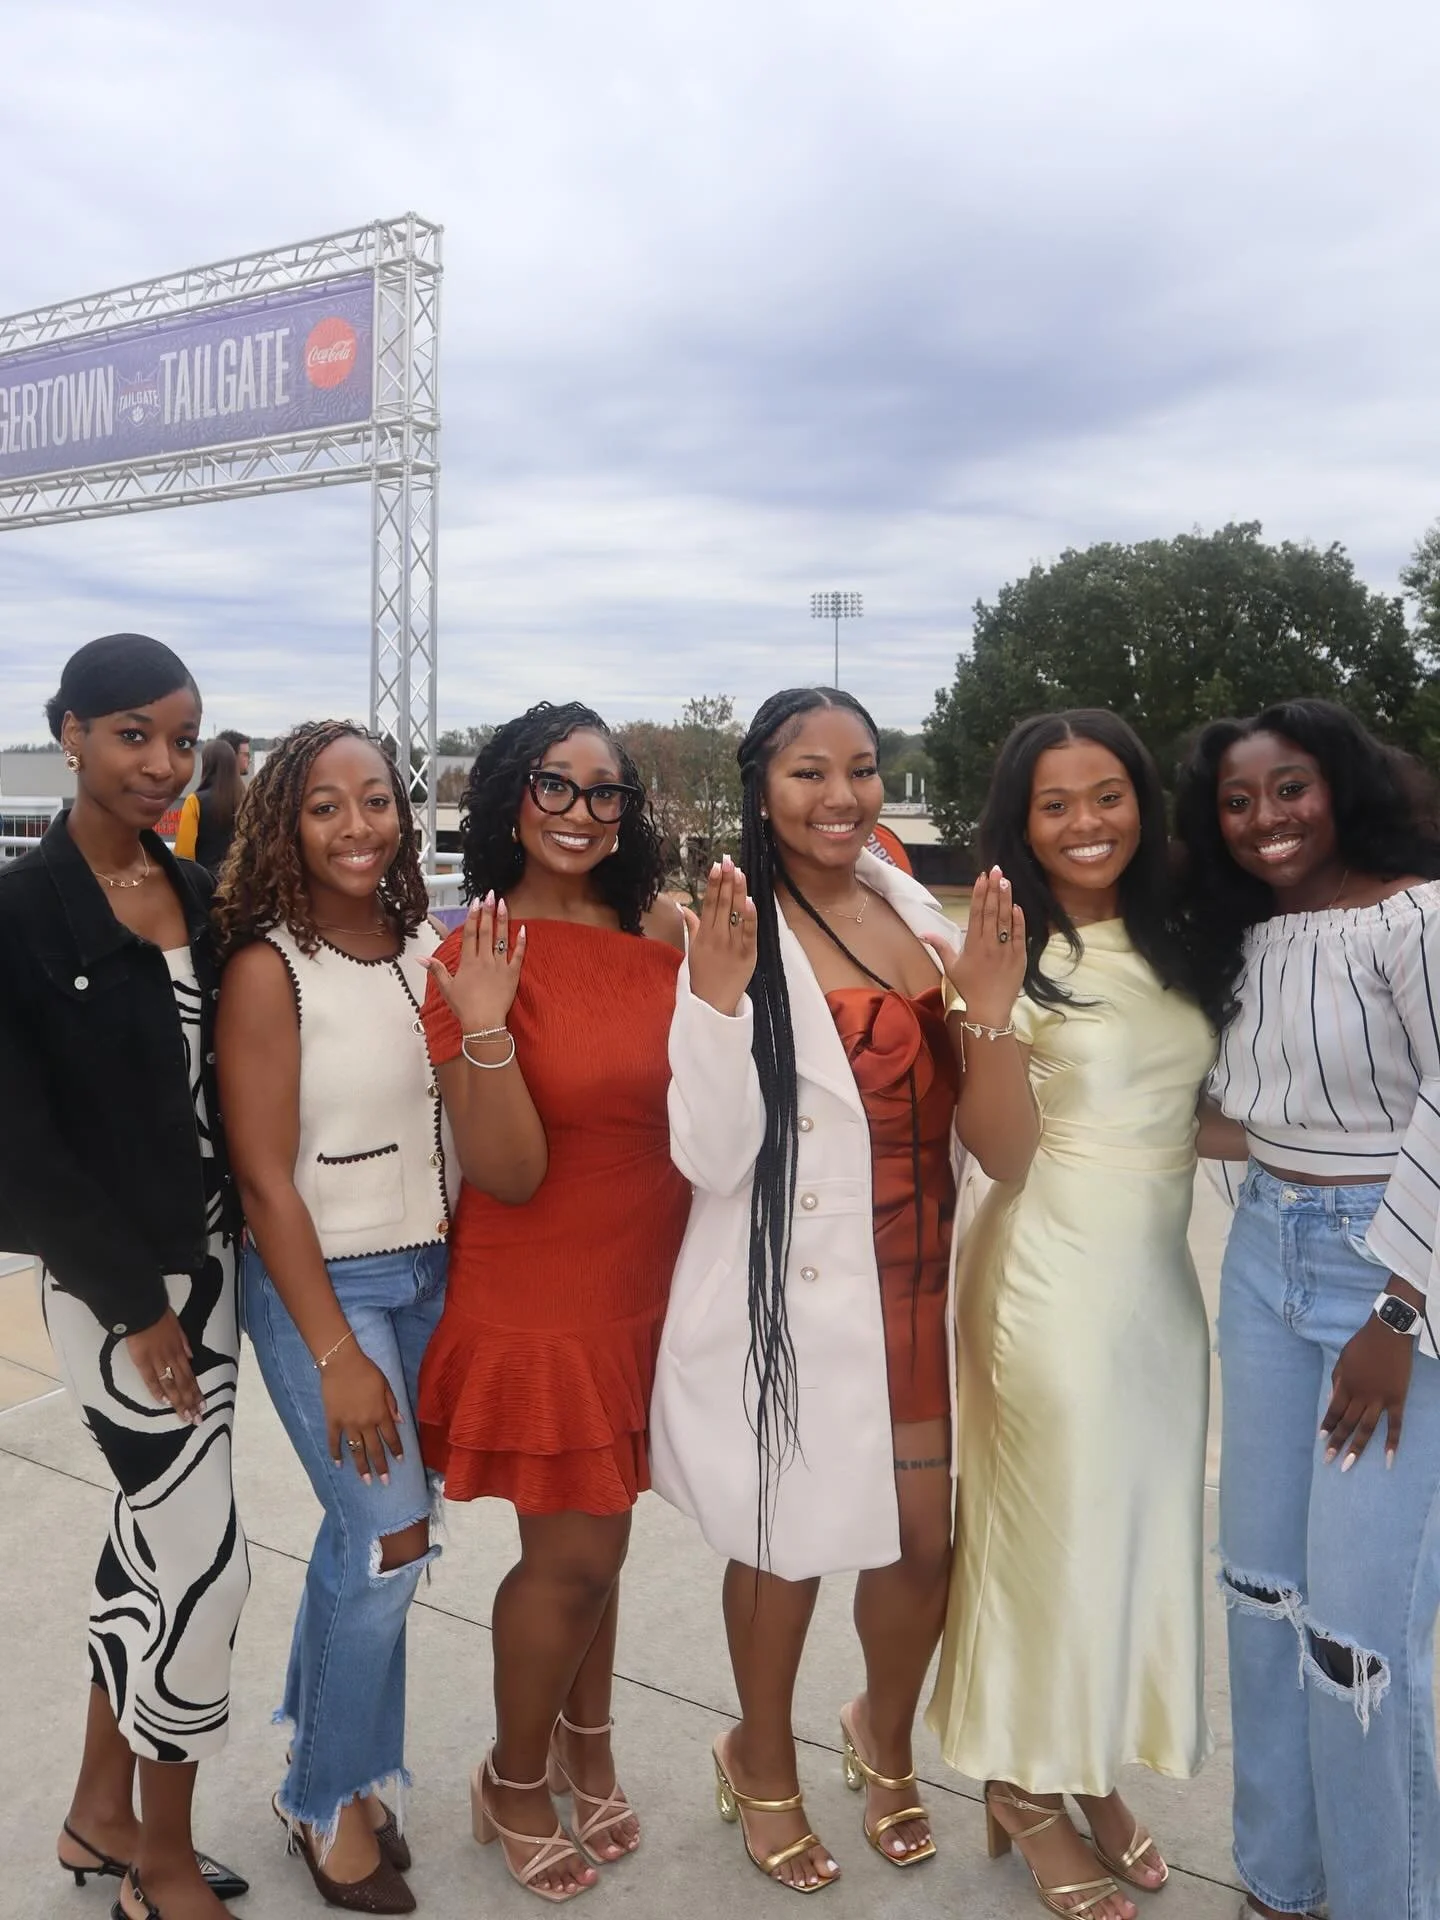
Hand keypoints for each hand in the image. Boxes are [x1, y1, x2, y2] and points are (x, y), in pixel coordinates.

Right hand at [126, 1308, 203, 1423]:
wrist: (145, 1310)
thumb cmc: (159, 1316)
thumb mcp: (178, 1327)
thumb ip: (184, 1343)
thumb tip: (191, 1356)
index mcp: (180, 1351)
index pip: (191, 1377)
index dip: (196, 1392)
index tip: (203, 1406)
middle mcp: (173, 1359)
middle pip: (184, 1385)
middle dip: (191, 1403)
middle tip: (197, 1420)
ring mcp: (158, 1361)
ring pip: (171, 1385)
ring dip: (179, 1402)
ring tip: (185, 1417)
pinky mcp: (143, 1361)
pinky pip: (151, 1379)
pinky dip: (157, 1391)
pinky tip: (164, 1403)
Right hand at [320, 1341, 403, 1483]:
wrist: (342, 1363)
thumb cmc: (366, 1371)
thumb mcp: (386, 1385)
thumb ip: (392, 1404)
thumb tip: (401, 1422)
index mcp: (380, 1413)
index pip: (391, 1437)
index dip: (396, 1450)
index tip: (399, 1462)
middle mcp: (366, 1422)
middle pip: (375, 1449)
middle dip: (381, 1466)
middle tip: (384, 1482)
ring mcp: (348, 1424)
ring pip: (356, 1450)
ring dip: (361, 1466)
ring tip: (366, 1480)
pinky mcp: (333, 1421)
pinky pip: (334, 1441)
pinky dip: (336, 1453)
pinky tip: (338, 1464)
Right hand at [425, 892, 526, 1035]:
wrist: (483, 1023)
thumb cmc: (464, 1006)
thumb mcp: (446, 987)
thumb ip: (436, 969)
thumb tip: (420, 958)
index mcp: (468, 962)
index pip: (470, 934)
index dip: (472, 916)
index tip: (475, 901)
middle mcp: (484, 960)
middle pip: (486, 931)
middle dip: (488, 911)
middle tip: (490, 894)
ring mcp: (500, 966)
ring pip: (502, 938)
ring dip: (503, 920)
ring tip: (504, 903)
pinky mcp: (513, 974)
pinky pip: (518, 955)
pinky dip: (521, 941)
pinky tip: (523, 928)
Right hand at [684, 855, 757, 1015]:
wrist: (712, 1002)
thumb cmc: (702, 974)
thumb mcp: (693, 948)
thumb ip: (692, 926)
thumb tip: (683, 907)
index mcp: (704, 934)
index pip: (709, 903)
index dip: (714, 884)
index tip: (716, 866)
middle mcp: (717, 936)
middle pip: (723, 904)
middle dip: (727, 881)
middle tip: (729, 861)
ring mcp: (733, 945)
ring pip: (737, 914)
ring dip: (739, 892)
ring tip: (740, 873)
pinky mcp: (748, 954)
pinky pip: (749, 933)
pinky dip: (750, 917)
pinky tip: (750, 901)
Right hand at [926, 865, 1026, 1025]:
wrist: (989, 1010)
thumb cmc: (968, 989)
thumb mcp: (951, 967)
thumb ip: (940, 947)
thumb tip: (923, 933)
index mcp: (972, 945)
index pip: (976, 913)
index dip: (979, 894)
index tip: (981, 878)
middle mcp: (989, 944)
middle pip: (992, 911)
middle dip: (994, 889)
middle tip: (996, 870)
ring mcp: (1006, 950)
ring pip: (1006, 920)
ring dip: (1006, 899)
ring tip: (1006, 881)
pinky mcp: (1019, 957)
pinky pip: (1020, 935)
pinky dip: (1018, 920)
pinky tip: (1016, 906)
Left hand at [1322, 1301, 1415, 1467]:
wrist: (1388, 1334)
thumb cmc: (1363, 1344)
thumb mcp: (1342, 1359)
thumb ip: (1336, 1380)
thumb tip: (1332, 1401)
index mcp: (1345, 1385)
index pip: (1334, 1411)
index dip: (1327, 1425)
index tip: (1321, 1440)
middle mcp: (1361, 1395)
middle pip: (1348, 1423)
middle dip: (1337, 1442)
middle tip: (1328, 1460)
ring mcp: (1380, 1399)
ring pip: (1367, 1428)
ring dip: (1357, 1447)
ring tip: (1348, 1465)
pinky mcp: (1397, 1399)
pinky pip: (1395, 1424)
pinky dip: (1392, 1442)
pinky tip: (1388, 1459)